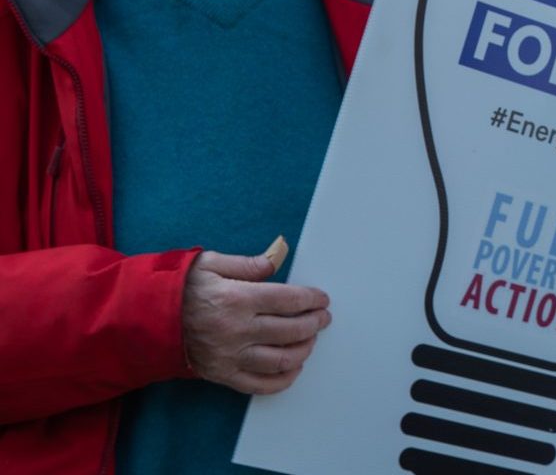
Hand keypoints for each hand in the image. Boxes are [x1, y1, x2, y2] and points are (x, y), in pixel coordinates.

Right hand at [180, 249, 330, 394]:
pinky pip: (258, 385)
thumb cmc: (177, 288)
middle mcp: (235, 330)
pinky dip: (282, 380)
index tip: (322, 299)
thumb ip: (246, 264)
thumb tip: (275, 261)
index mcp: (236, 299)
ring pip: (280, 359)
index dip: (311, 299)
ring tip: (310, 339)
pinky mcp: (221, 374)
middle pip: (290, 330)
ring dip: (303, 350)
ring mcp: (228, 356)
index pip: (288, 300)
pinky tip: (293, 367)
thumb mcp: (209, 263)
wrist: (143, 320)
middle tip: (323, 318)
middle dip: (314, 323)